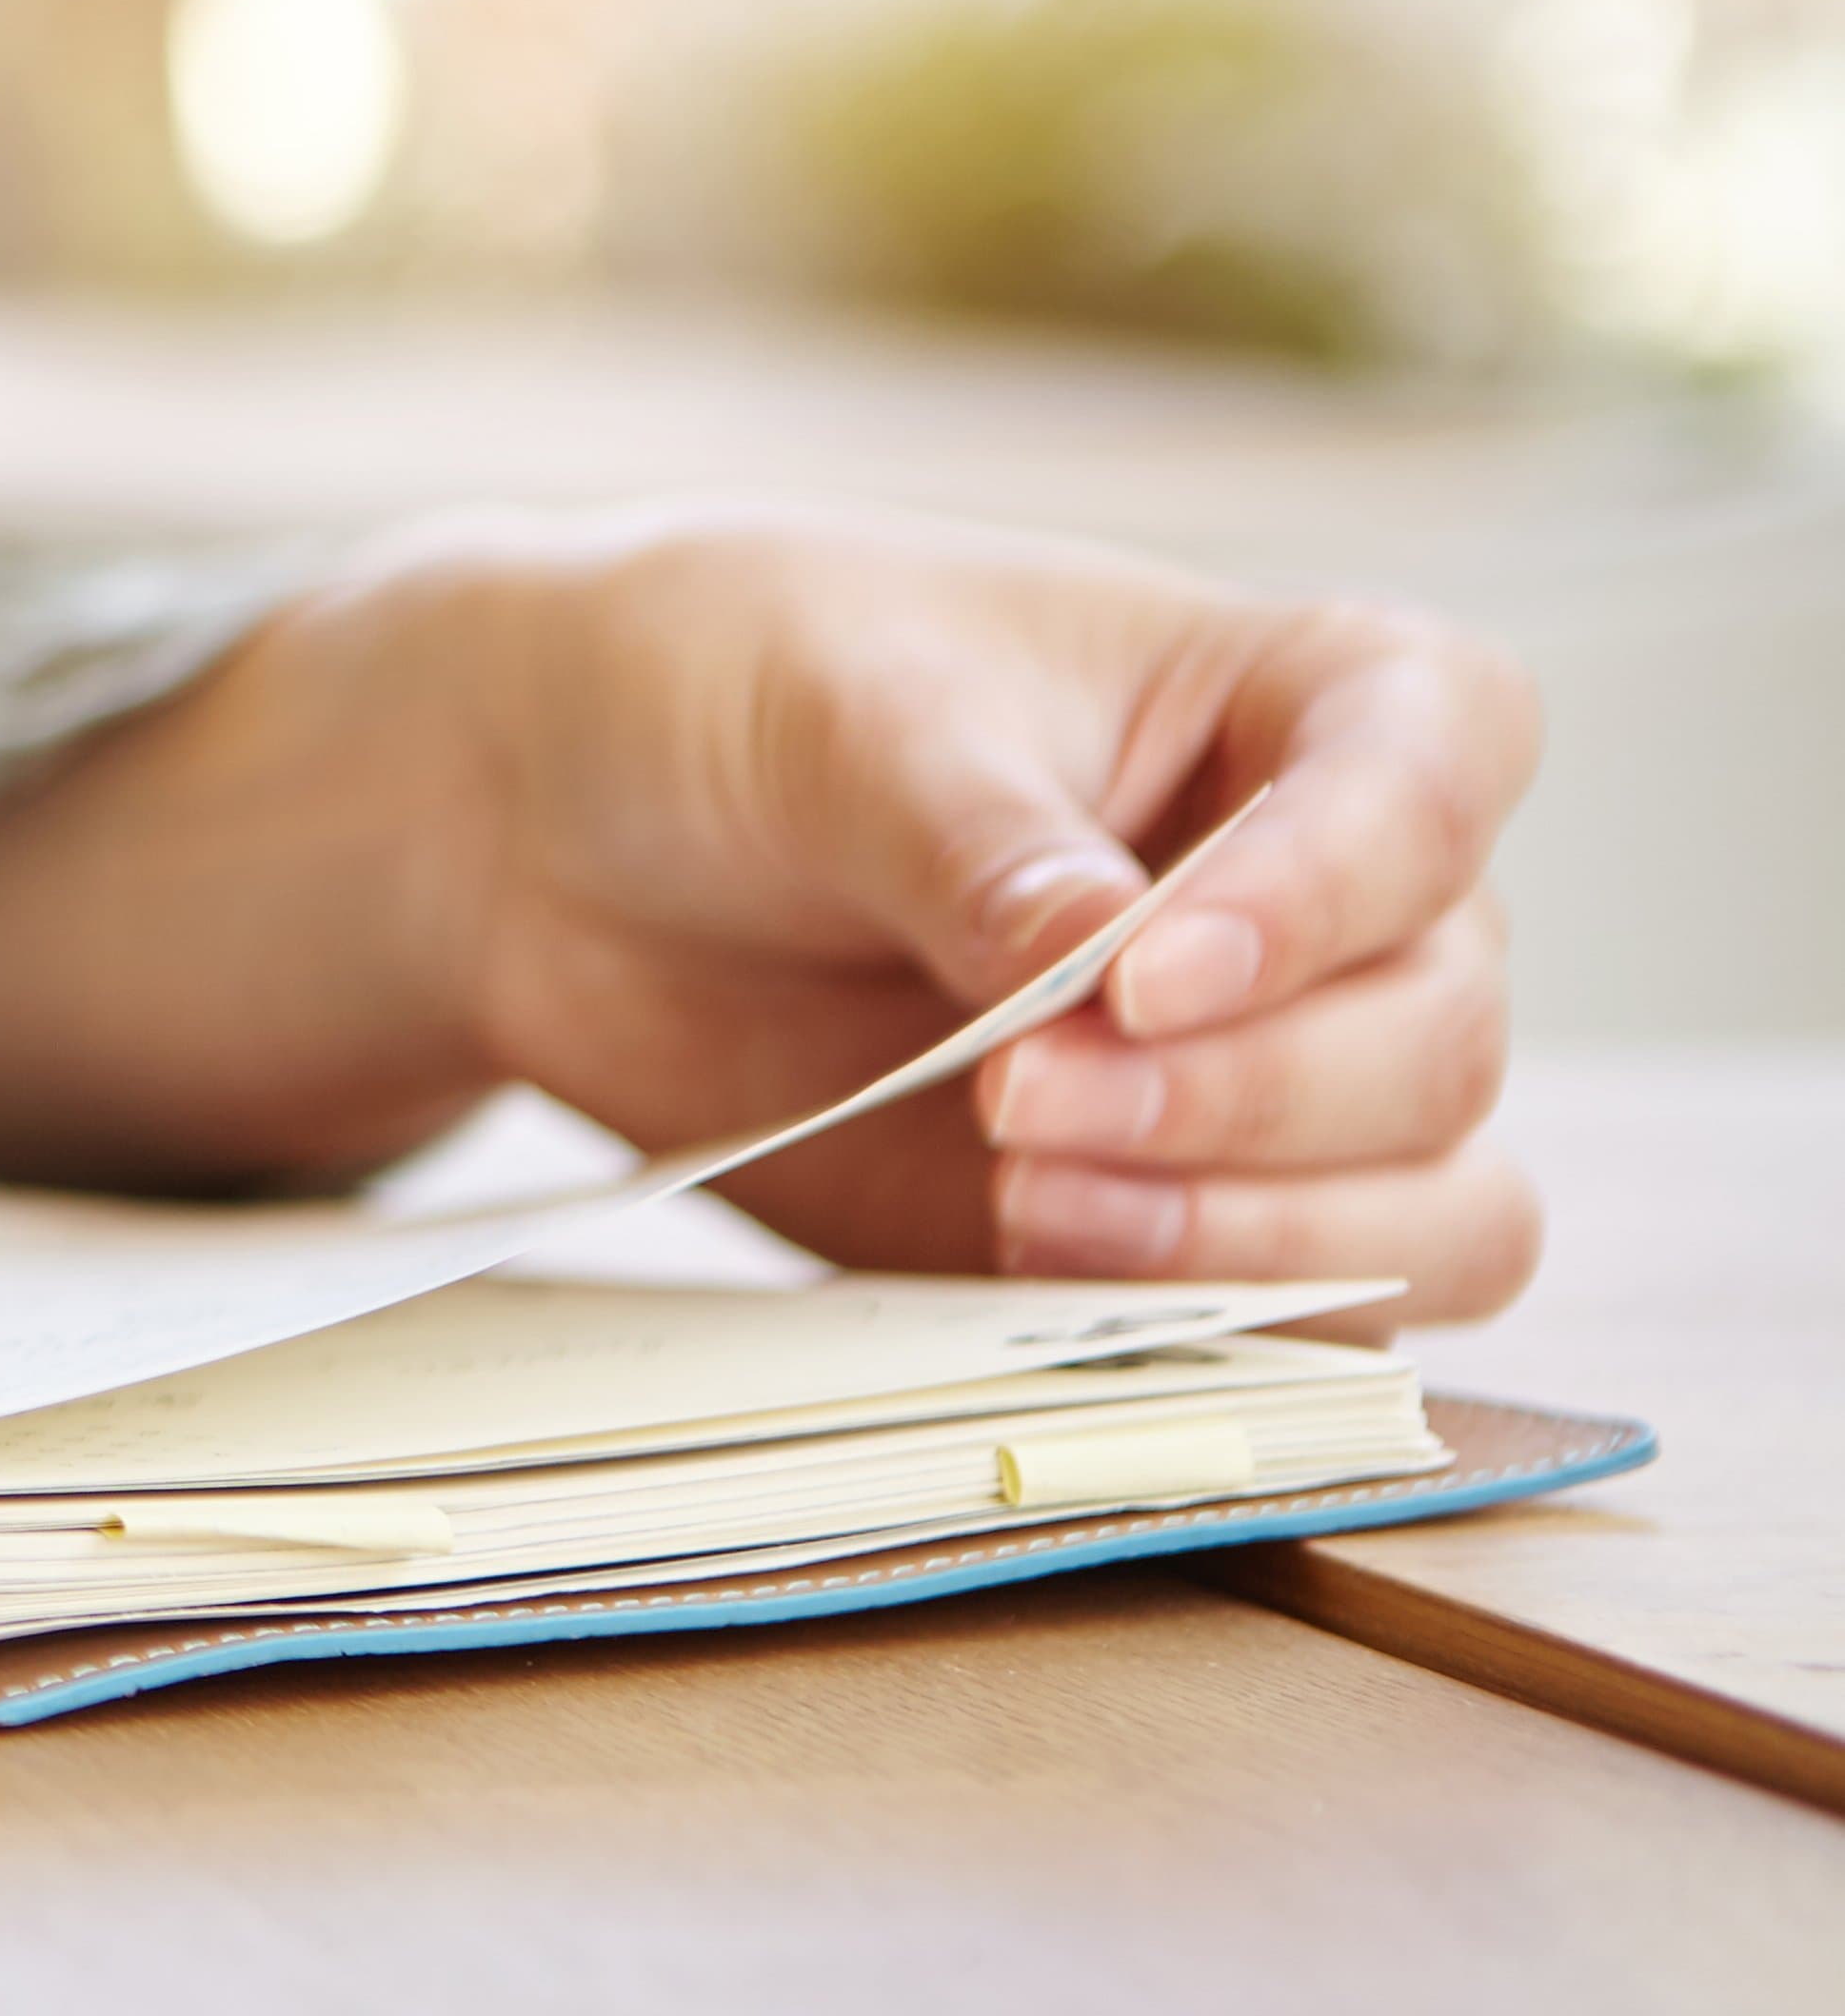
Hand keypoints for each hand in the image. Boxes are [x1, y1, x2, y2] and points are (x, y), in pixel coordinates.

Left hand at [414, 514, 1539, 1316]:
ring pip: (1440, 1206)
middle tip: (1018, 1101)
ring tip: (1027, 1207)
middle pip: (1435, 1032)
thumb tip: (1101, 973)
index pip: (1440, 763)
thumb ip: (981, 846)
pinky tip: (1040, 1279)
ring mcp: (1279, 1069)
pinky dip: (1220, 1321)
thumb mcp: (838, 717)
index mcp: (1294, 694)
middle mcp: (1338, 897)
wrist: (574, 834)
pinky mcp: (1190, 1214)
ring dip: (1259, 1236)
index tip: (1144, 973)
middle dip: (1242, 1095)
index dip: (1331, 886)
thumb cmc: (738, 695)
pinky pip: (1324, 1315)